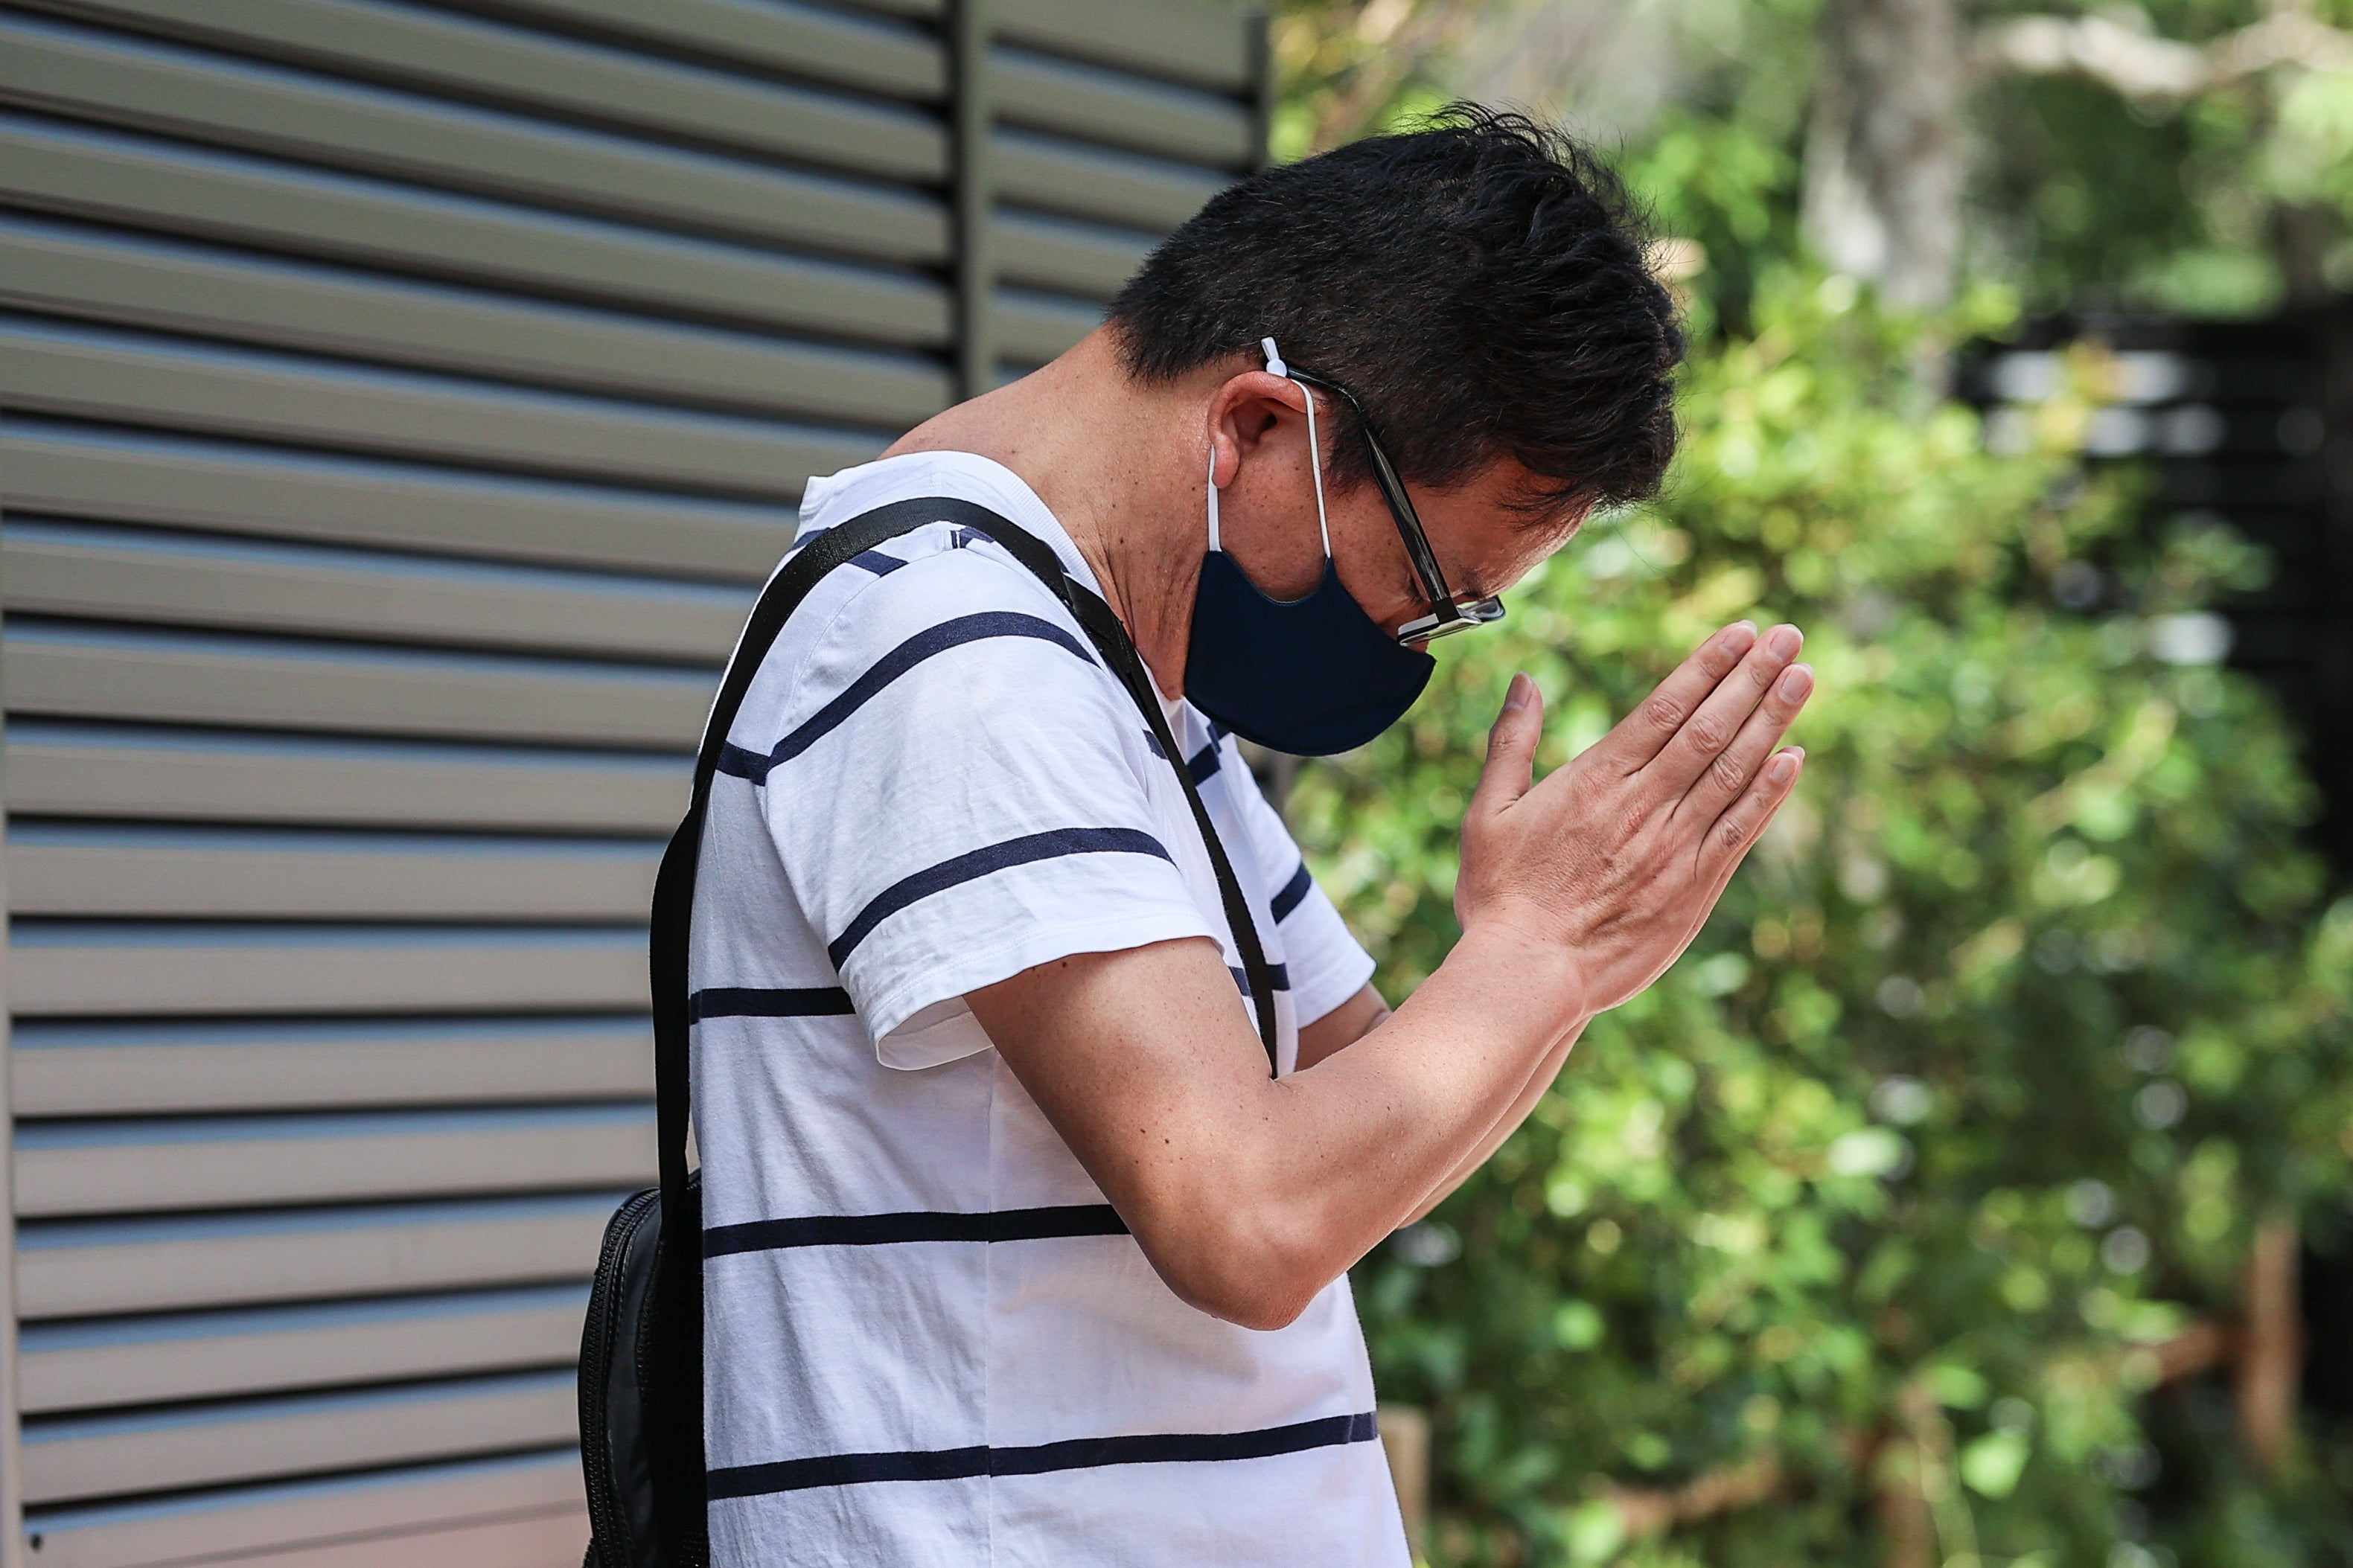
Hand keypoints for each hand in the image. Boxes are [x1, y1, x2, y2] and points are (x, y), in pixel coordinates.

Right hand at [1455, 621, 1811, 1014]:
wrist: (1528, 974)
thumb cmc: (1501, 897)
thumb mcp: (1487, 814)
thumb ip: (1511, 744)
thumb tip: (1526, 682)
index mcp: (1596, 779)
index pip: (1665, 707)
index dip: (1708, 666)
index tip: (1742, 632)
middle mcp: (1644, 805)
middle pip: (1709, 727)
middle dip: (1753, 677)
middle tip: (1789, 636)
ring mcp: (1674, 847)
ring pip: (1733, 771)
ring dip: (1772, 721)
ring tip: (1803, 677)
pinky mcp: (1694, 889)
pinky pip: (1740, 831)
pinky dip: (1769, 793)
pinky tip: (1794, 760)